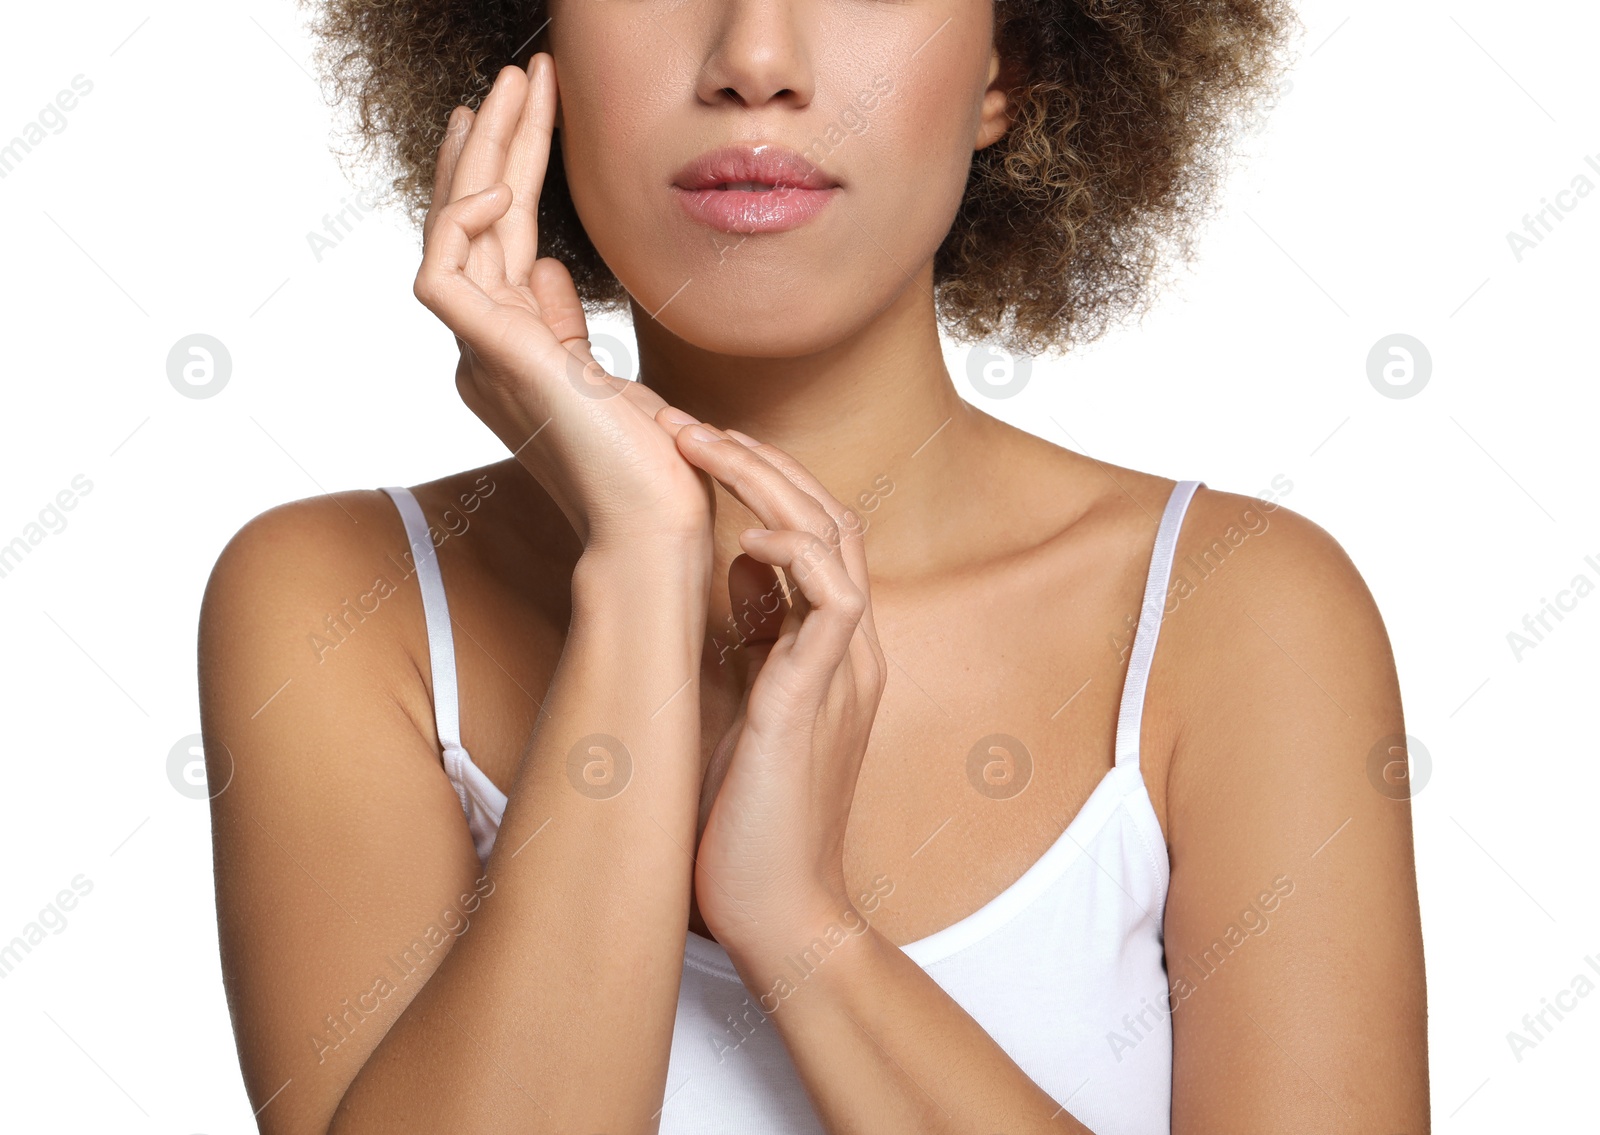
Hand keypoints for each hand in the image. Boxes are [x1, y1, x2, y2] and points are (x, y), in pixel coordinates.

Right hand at [415, 54, 710, 548]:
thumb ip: (560, 322)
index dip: (510, 171)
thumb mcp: (601, 373)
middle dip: (496, 142)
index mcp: (509, 346)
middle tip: (517, 76)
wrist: (653, 519)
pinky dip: (460, 223)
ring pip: (455, 230)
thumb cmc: (641, 462)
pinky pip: (442, 273)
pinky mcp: (485, 358)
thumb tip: (547, 265)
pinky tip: (494, 185)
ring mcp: (478, 352)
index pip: (501, 238)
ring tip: (512, 88)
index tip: (525, 112)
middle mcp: (483, 344)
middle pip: (479, 222)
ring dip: (482, 154)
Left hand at [661, 418, 887, 959]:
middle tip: (687, 425)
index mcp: (830, 650)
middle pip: (830, 516)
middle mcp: (850, 649)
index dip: (761, 482)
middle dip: (759, 461)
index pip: (815, 534)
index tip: (694, 451)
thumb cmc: (748, 820)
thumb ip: (751, 643)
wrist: (779, 911)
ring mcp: (844, 670)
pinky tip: (745, 539)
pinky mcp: (819, 698)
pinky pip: (833, 598)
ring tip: (700, 445)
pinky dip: (793, 554)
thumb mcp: (745, 706)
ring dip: (767, 482)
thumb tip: (730, 579)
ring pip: (834, 538)